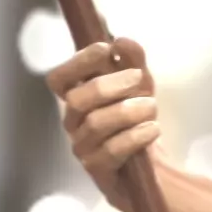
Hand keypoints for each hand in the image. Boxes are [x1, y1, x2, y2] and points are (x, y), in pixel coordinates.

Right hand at [46, 37, 163, 189]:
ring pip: (95, 123)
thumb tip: (122, 41)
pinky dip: (135, 136)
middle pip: (76, 99)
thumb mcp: (141, 85)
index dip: (78, 62)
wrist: (153, 164)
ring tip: (152, 107)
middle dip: (109, 85)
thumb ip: (133, 60)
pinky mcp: (98, 171)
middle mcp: (74, 123)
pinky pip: (110, 150)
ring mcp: (83, 148)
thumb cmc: (138, 118)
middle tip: (138, 79)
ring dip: (128, 110)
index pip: (58, 79)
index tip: (107, 50)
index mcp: (78, 98)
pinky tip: (153, 129)